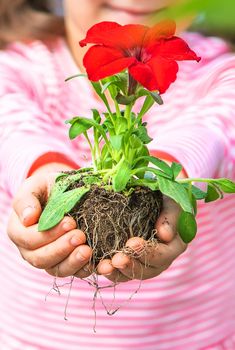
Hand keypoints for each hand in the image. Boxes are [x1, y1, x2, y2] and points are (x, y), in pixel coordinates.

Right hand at [7, 164, 92, 278]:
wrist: (66, 191)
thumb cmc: (48, 188)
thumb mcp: (36, 186)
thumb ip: (27, 199)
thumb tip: (28, 218)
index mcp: (19, 232)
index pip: (29, 240)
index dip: (49, 234)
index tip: (70, 222)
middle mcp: (31, 250)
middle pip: (41, 259)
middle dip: (62, 248)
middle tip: (80, 236)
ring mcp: (50, 259)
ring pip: (57, 269)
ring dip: (73, 262)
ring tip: (88, 251)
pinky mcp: (68, 263)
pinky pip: (75, 272)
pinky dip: (86, 269)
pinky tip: (98, 263)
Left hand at [96, 196, 186, 281]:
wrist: (151, 201)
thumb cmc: (163, 201)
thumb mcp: (171, 204)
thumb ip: (170, 217)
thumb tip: (165, 234)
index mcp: (174, 247)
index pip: (163, 256)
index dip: (148, 252)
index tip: (132, 243)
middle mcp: (161, 260)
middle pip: (147, 270)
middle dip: (131, 265)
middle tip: (116, 259)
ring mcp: (144, 264)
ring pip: (132, 275)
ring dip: (117, 272)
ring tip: (104, 267)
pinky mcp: (130, 263)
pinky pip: (120, 273)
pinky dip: (109, 272)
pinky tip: (98, 267)